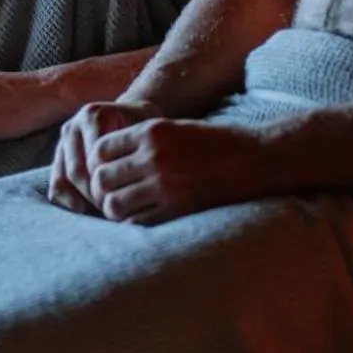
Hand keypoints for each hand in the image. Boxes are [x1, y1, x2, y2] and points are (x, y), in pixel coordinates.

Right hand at [46, 101, 157, 213]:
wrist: (130, 113)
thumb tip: (134, 185)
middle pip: (76, 170)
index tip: (125, 199)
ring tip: (99, 211)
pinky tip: (83, 210)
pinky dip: (67, 200)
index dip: (108, 184)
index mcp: (94, 116)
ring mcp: (63, 141)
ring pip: (62, 178)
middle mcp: (73, 126)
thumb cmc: (142, 128)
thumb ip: (138, 152)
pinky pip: (56, 182)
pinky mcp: (59, 154)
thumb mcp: (145, 133)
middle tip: (112, 210)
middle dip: (93, 195)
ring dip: (79, 199)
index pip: (94, 159)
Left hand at [85, 117, 266, 225]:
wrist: (255, 159)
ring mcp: (164, 184)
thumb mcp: (175, 128)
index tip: (106, 172)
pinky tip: (141, 219)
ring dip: (114, 209)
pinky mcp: (177, 209)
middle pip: (101, 178)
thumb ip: (143, 141)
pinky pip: (136, 223)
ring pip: (113, 204)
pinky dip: (132, 223)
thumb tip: (108, 160)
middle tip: (110, 195)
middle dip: (101, 189)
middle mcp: (153, 156)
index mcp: (151, 131)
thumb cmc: (215, 143)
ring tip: (124, 209)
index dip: (98, 164)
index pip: (100, 149)